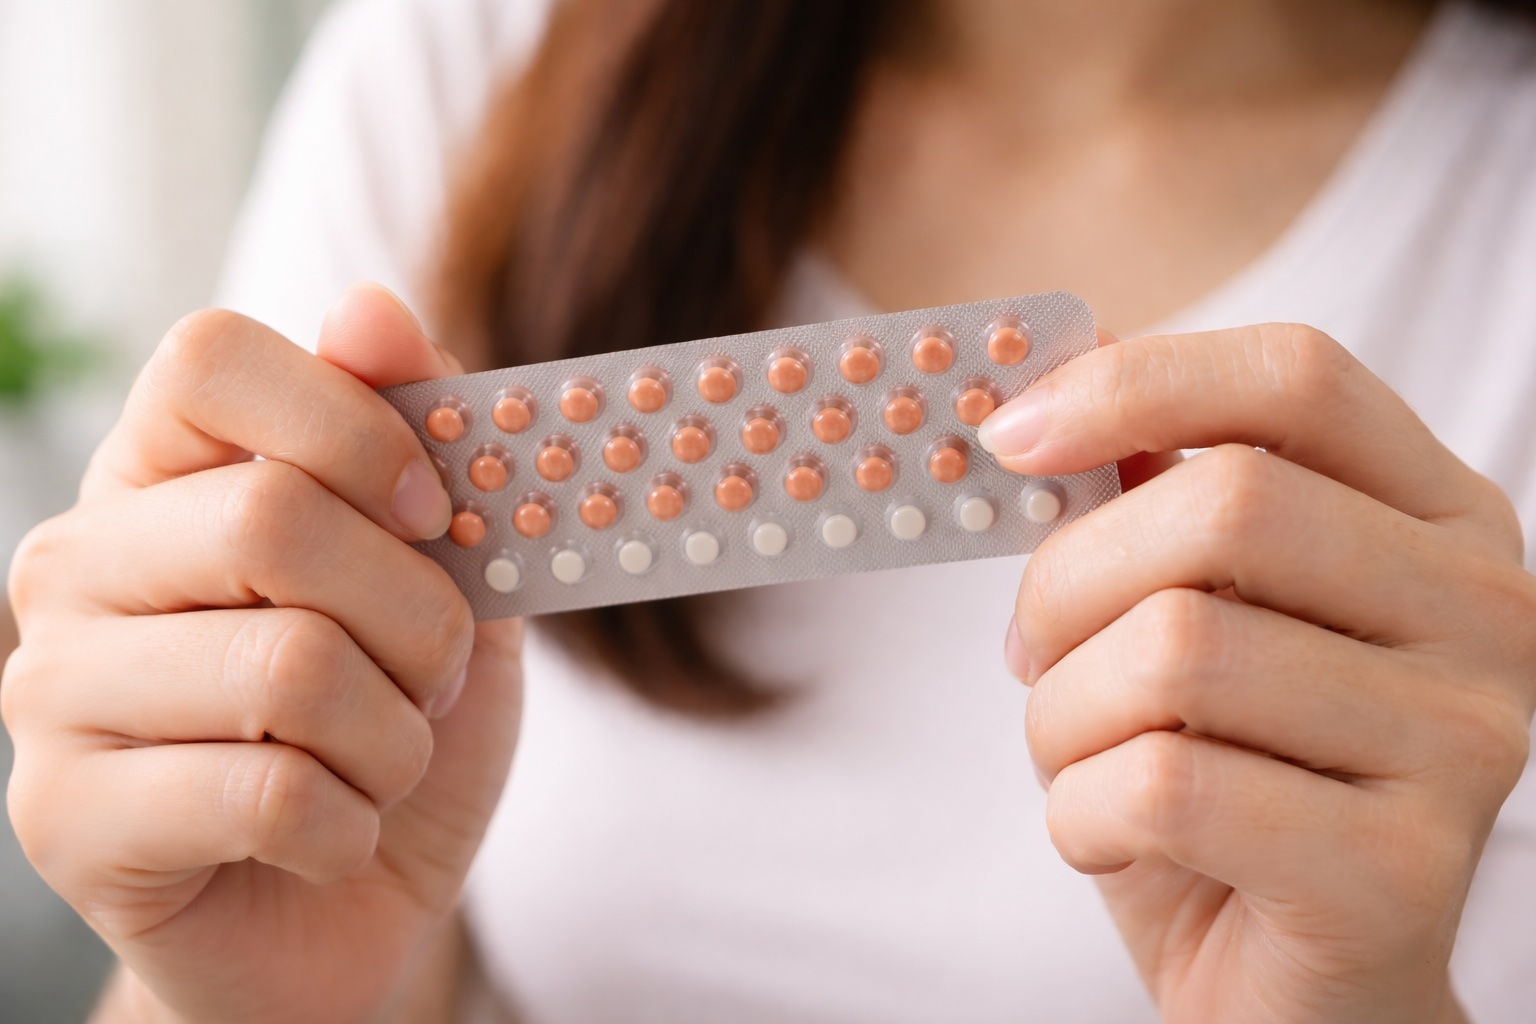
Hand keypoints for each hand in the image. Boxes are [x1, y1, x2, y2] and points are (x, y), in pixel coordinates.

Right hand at [2, 287, 522, 1022]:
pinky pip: (272, 795)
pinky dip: (353, 824)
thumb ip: (414, 441)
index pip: (211, 356)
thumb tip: (372, 306)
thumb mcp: (442, 573)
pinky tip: (332, 834)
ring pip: (288, 668)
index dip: (355, 423)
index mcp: (161, 474)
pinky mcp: (64, 818)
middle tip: (433, 672)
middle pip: (271, 517)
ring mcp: (50, 690)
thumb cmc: (392, 719)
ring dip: (396, 735)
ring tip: (382, 758)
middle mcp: (78, 560)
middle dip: (417, 617)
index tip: (435, 514)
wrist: (352, 904)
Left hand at [987, 324, 1534, 1023]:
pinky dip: (1079, 811)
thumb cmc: (1221, 780)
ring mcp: (1463, 739)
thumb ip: (1142, 503)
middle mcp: (1483, 610)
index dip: (1134, 383)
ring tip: (1080, 759)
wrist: (1293, 989)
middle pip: (1223, 507)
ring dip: (1063, 714)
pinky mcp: (1403, 869)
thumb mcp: (1183, 616)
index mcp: (1434, 518)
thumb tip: (1040, 389)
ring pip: (1176, 652)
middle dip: (1067, 583)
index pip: (1296, 377)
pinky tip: (1103, 835)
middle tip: (1030, 651)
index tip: (1009, 435)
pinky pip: (1164, 785)